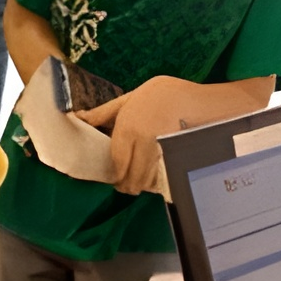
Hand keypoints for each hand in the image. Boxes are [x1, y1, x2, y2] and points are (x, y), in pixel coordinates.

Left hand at [75, 76, 189, 195]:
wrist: (201, 98)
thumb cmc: (162, 94)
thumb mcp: (129, 98)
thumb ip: (103, 113)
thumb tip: (79, 118)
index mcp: (128, 127)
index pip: (117, 162)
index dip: (115, 175)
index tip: (115, 179)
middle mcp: (143, 142)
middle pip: (131, 177)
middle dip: (127, 185)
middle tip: (125, 185)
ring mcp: (161, 151)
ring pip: (145, 181)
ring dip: (140, 185)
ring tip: (138, 182)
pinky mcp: (176, 158)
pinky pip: (160, 179)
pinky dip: (155, 182)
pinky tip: (154, 178)